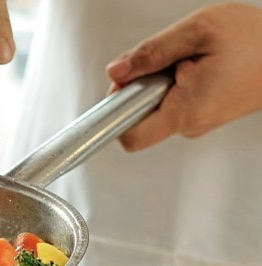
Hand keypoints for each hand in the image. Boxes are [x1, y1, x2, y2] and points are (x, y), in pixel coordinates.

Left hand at [106, 3, 261, 151]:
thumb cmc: (257, 39)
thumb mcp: (196, 31)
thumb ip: (150, 53)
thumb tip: (116, 72)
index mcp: (186, 112)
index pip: (128, 135)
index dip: (115, 109)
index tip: (121, 85)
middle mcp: (191, 124)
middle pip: (138, 116)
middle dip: (140, 85)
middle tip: (168, 59)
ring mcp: (198, 121)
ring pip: (155, 105)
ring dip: (160, 79)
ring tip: (192, 58)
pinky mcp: (204, 113)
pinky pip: (173, 100)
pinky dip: (176, 80)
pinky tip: (199, 64)